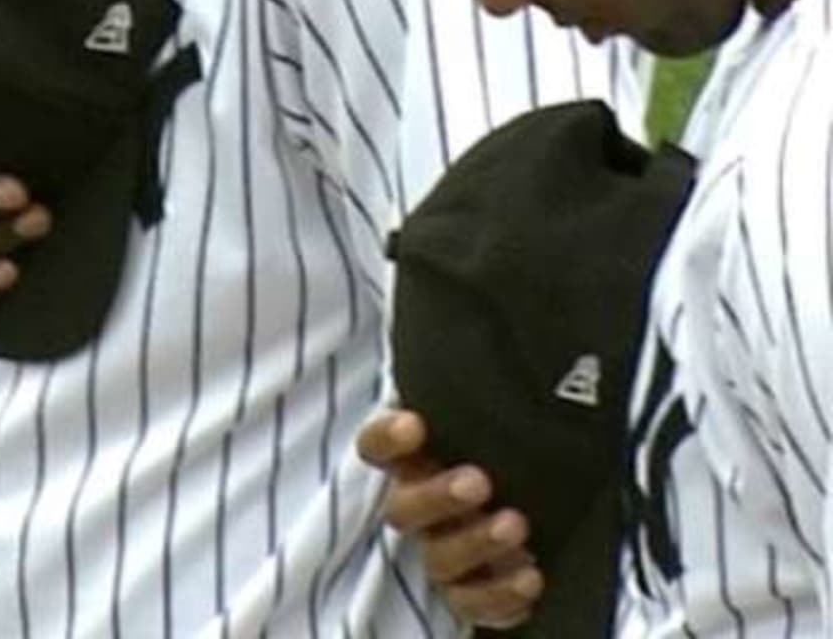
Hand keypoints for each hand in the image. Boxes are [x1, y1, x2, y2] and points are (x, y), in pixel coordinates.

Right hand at [356, 408, 541, 626]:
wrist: (551, 516)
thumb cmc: (518, 458)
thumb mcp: (506, 423)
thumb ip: (493, 396)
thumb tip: (515, 324)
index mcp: (419, 464)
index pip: (378, 448)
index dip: (386, 438)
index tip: (414, 423)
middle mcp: (422, 511)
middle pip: (403, 510)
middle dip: (437, 497)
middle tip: (479, 481)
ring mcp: (443, 555)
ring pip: (437, 559)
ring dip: (473, 544)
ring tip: (516, 526)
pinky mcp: (471, 595)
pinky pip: (471, 606)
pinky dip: (498, 596)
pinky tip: (530, 577)